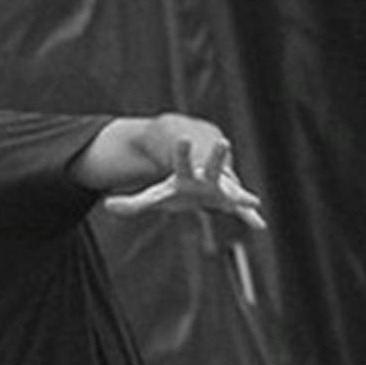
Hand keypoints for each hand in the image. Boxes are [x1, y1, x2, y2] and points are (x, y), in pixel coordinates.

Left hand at [104, 138, 265, 228]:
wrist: (205, 173)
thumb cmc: (179, 185)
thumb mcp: (154, 196)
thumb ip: (131, 203)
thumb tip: (106, 205)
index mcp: (186, 174)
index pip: (182, 162)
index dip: (182, 152)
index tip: (182, 139)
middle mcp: (208, 176)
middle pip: (214, 165)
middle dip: (219, 156)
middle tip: (223, 143)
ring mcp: (223, 188)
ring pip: (234, 188)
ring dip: (242, 193)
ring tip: (253, 200)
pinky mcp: (233, 201)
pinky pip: (242, 209)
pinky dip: (249, 217)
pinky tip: (260, 225)